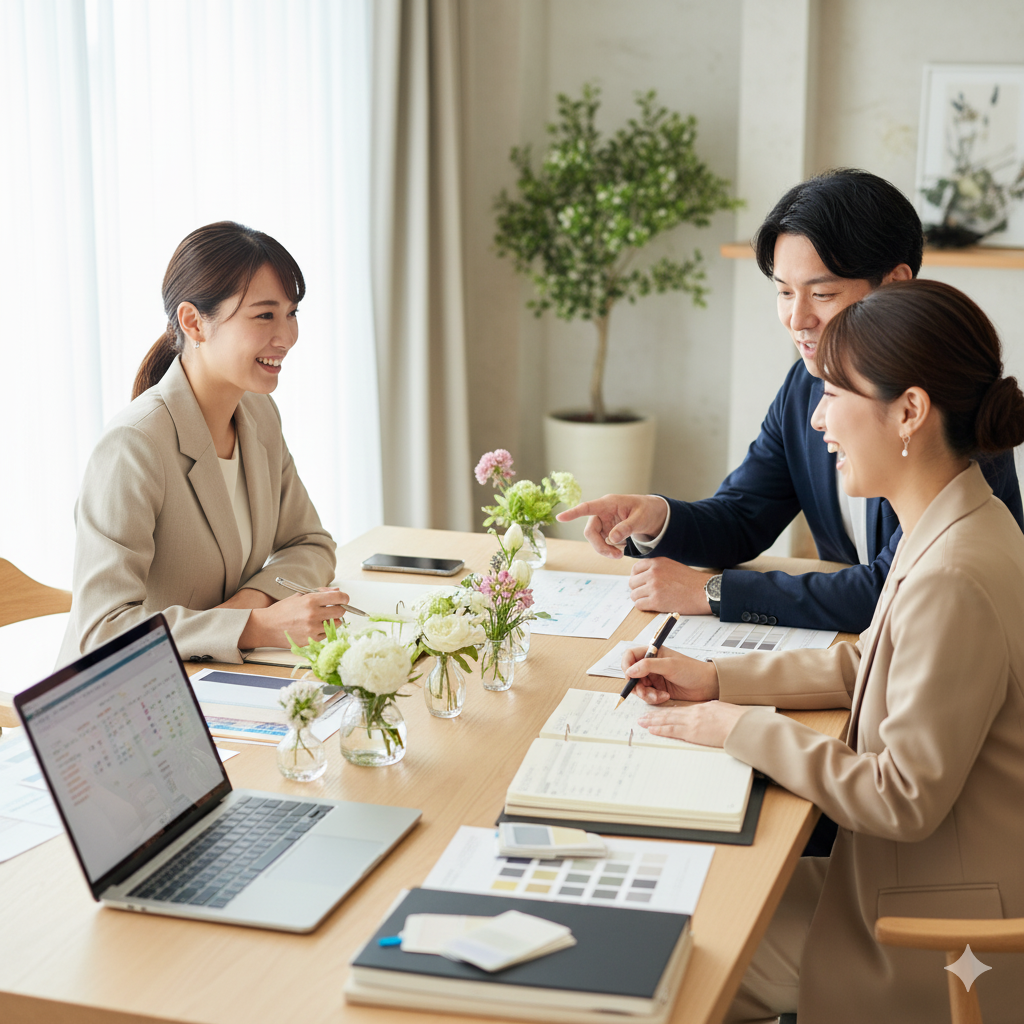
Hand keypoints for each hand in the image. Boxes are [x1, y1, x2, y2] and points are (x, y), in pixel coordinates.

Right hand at [236, 588, 351, 648]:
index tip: (344, 599)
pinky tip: (314, 627)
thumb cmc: (282, 610)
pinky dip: (324, 630)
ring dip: (332, 621)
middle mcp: (313, 614)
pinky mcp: (311, 640)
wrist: (266, 627)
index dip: (344, 598)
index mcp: (310, 600)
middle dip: (339, 609)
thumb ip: (320, 592)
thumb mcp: (299, 596)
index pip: (338, 597)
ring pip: (336, 624)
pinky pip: (327, 634)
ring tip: (321, 618)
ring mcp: (313, 629)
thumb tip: (338, 591)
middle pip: (341, 612)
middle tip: (332, 608)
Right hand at [556, 494, 667, 557]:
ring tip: (620, 555)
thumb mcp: (641, 519)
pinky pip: (601, 543)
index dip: (573, 513)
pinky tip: (620, 550)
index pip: (587, 507)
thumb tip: (612, 538)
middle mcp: (602, 512)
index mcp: (609, 503)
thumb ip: (627, 528)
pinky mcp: (606, 531)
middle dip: (600, 546)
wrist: (653, 515)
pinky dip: (609, 550)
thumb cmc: (647, 511)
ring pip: (595, 540)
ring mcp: (603, 522)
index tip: (560, 518)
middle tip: (616, 556)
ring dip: (604, 550)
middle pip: (590, 531)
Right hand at [620, 645, 719, 703]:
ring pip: (639, 688)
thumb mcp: (670, 665)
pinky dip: (653, 698)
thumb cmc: (692, 670)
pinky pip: (647, 696)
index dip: (626, 665)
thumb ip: (648, 665)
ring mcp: (653, 678)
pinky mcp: (658, 690)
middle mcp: (650, 665)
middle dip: (637, 685)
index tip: (630, 676)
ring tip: (659, 696)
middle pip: (632, 675)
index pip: (630, 656)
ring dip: (646, 694)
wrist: (707, 685)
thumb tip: (630, 671)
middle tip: (645, 691)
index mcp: (652, 652)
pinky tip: (665, 696)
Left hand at [629, 558, 713, 613]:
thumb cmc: (691, 581)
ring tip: (650, 600)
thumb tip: (641, 576)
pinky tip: (651, 605)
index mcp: (657, 563)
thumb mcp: (672, 566)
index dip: (636, 577)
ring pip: (634, 595)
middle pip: (632, 582)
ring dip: (640, 599)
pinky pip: (639, 605)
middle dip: (637, 589)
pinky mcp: (656, 601)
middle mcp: (653, 573)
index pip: (635, 569)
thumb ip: (656, 568)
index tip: (640, 583)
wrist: (704, 591)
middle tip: (645, 593)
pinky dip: (643, 606)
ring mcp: (653, 587)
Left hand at [636, 701, 748, 748]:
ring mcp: (692, 723)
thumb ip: (711, 712)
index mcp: (701, 708)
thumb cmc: (736, 719)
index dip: (666, 711)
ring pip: (667, 721)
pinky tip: (652, 729)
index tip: (657, 713)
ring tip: (642, 722)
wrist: (741, 725)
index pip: (679, 710)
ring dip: (653, 722)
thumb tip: (707, 713)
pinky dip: (661, 729)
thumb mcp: (721, 711)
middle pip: (669, 714)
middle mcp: (693, 713)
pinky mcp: (692, 733)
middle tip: (643, 717)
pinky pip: (673, 730)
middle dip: (655, 716)